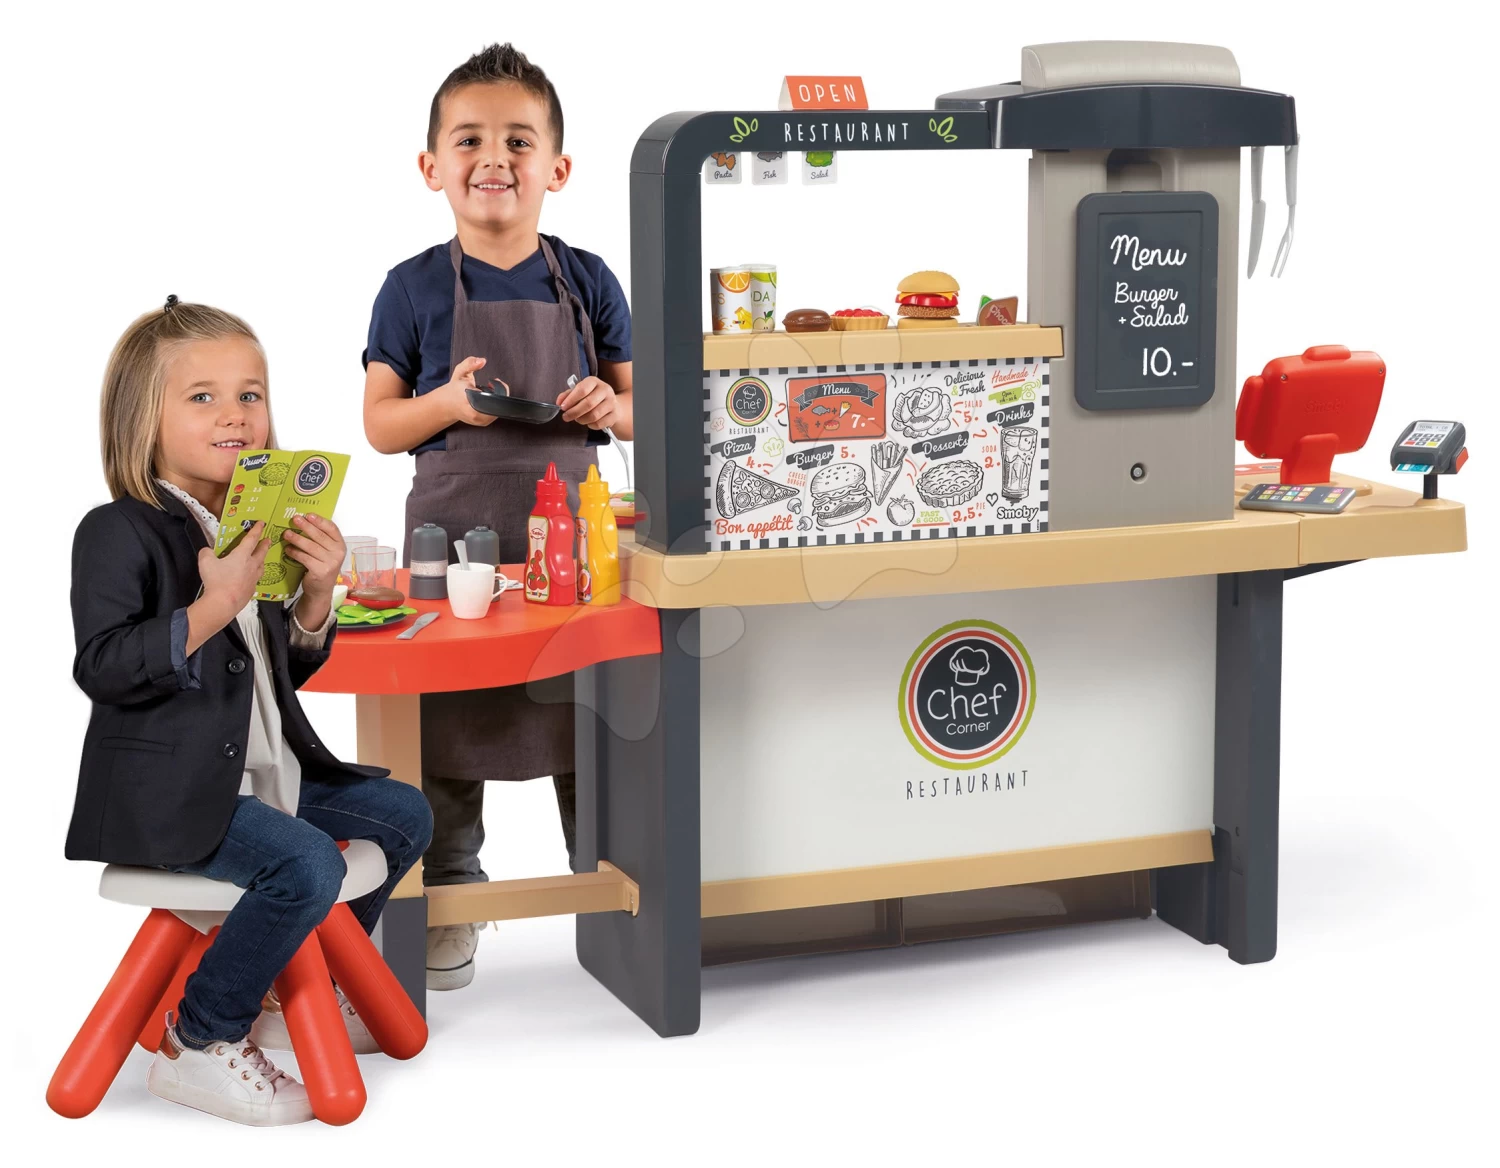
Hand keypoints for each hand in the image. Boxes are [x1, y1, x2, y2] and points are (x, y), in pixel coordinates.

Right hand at [196, 521, 269, 623]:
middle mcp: (251, 565)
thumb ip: (206, 552)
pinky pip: (256, 579)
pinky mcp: (251, 589)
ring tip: (261, 558)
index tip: (261, 523)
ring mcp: (253, 578)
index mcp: (242, 556)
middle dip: (264, 544)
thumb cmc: (216, 582)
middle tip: (267, 540)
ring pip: (261, 566)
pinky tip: (251, 577)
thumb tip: (207, 551)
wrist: (223, 603)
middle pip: (261, 552)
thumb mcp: (205, 561)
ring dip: (262, 560)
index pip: (251, 539)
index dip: (256, 530)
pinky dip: (255, 575)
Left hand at [285, 514, 344, 630]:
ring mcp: (331, 563)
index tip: (308, 515)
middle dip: (306, 526)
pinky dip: (294, 552)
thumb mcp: (326, 552)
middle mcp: (338, 553)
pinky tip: (288, 549)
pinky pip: (304, 558)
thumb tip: (304, 522)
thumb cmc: (322, 567)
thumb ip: (320, 539)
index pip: (332, 529)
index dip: (320, 521)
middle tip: (294, 519)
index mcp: (341, 545)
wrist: (321, 589)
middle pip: (320, 536)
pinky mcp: (320, 571)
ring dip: (297, 539)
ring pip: (310, 546)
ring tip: (286, 534)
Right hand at [436, 355, 498, 426]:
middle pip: (498, 403)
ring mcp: (479, 420)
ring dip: (497, 399)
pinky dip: (495, 405)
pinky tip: (487, 399)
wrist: (447, 405)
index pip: (492, 395)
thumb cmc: (455, 389)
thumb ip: (470, 363)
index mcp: (468, 398)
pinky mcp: (483, 423)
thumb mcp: (460, 372)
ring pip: (499, 409)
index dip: (498, 387)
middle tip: (490, 385)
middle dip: (498, 392)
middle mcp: (474, 412)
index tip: (492, 381)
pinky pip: (495, 414)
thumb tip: (482, 361)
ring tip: (487, 392)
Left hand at [556, 375, 618, 429]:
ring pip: (594, 415)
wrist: (610, 403)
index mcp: (594, 381)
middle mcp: (605, 390)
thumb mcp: (579, 392)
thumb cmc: (591, 396)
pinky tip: (588, 422)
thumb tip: (559, 402)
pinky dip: (591, 425)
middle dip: (574, 412)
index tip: (563, 407)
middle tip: (566, 417)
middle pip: (588, 403)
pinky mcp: (614, 415)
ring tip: (577, 419)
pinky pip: (600, 423)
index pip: (582, 389)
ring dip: (582, 419)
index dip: (570, 400)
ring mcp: (612, 403)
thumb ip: (567, 395)